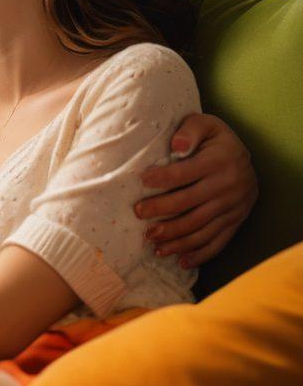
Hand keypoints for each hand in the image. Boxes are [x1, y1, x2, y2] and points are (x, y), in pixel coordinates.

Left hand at [136, 112, 257, 269]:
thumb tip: (175, 144)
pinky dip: (199, 254)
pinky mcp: (236, 221)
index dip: (162, 178)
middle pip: (189, 204)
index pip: (185, 173)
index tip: (141, 181)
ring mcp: (234, 207)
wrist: (246, 157)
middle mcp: (229, 186)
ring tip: (152, 242)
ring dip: (175, 238)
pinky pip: (218, 242)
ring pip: (201, 228)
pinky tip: (180, 261)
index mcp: (220, 161)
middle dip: (161, 210)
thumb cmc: (216, 139)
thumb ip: (190, 129)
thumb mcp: (207, 124)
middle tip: (138, 214)